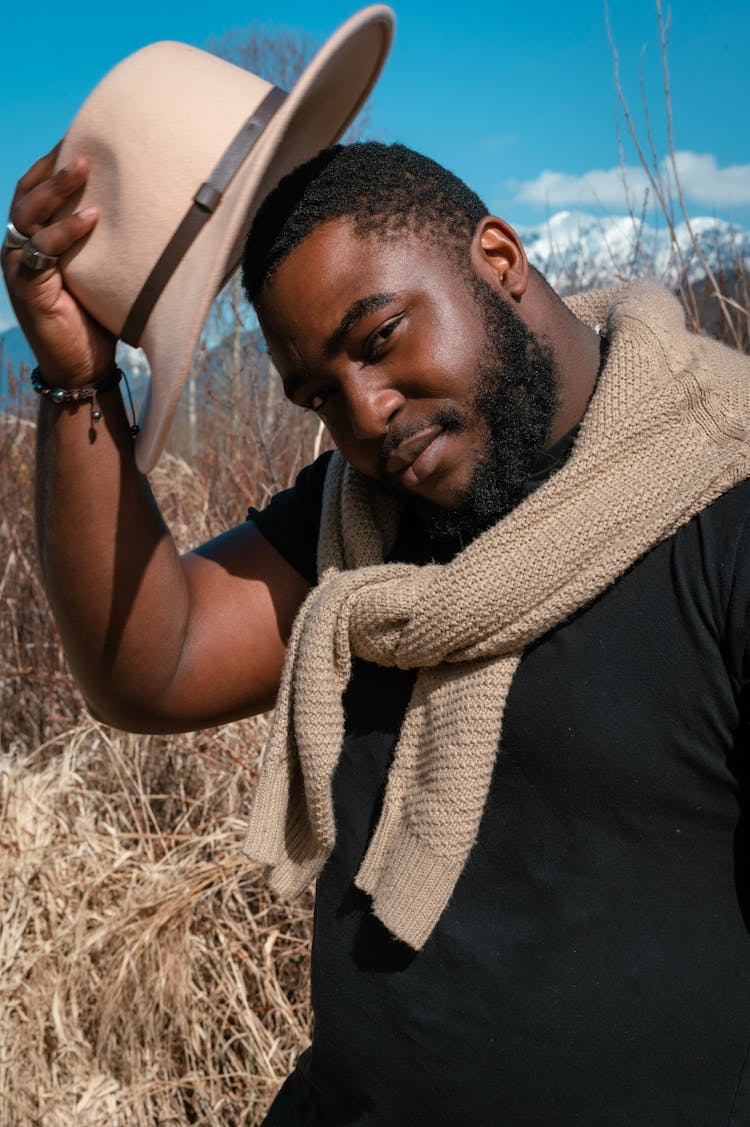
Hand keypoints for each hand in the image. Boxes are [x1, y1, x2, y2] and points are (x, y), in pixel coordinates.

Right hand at [2, 145, 115, 385]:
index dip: (49, 164)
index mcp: (32, 241)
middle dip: (52, 169)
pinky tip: (92, 218)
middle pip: (26, 196)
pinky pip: (42, 251)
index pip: (33, 191)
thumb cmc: (96, 319)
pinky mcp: (27, 289)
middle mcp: (18, 249)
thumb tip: (144, 209)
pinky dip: (66, 232)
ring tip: (84, 168)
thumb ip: (105, 242)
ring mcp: (18, 268)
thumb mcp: (98, 271)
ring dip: (56, 190)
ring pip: (29, 216)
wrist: (83, 367)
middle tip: (83, 149)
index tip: (78, 138)